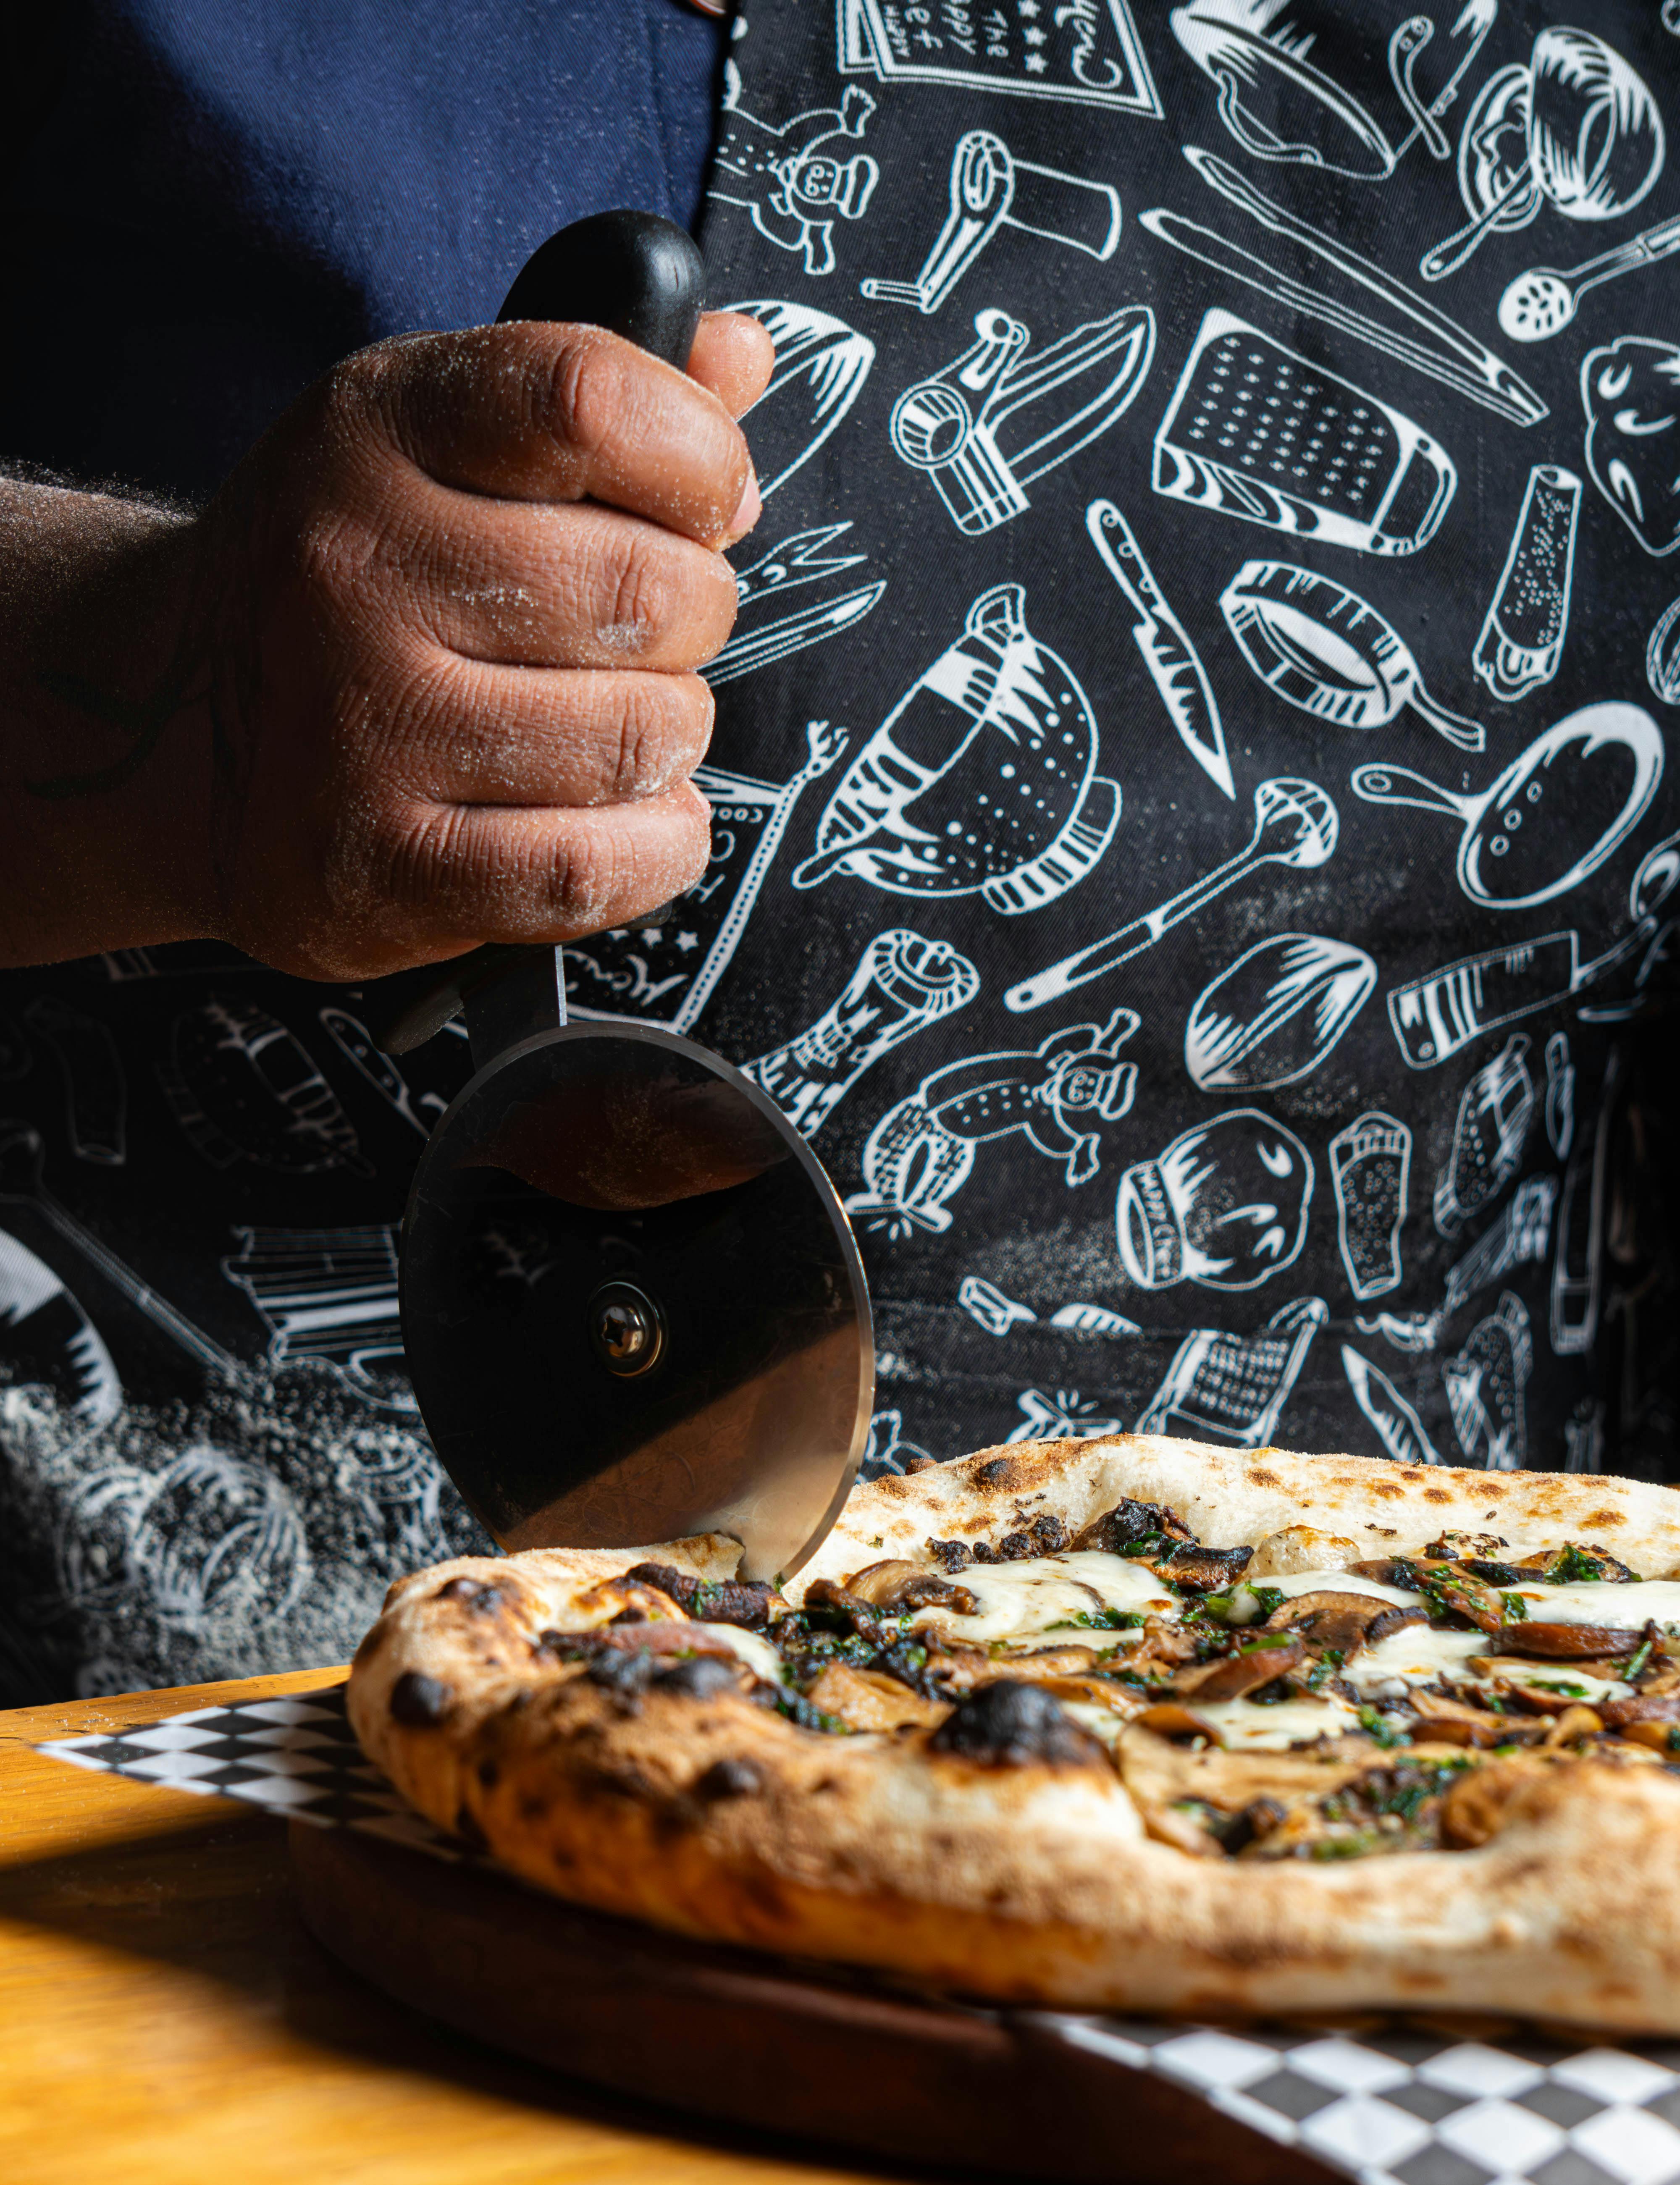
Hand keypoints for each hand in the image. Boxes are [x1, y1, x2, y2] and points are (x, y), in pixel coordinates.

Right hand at [0, 310, 772, 977]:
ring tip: (609, 726)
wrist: (173, 727)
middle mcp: (350, 573)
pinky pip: (596, 867)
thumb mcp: (441, 446)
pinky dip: (654, 847)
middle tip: (644, 639)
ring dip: (669, 738)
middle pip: (650, 594)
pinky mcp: (376, 870)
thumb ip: (603, 397)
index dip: (699, 459)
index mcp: (374, 431)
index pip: (591, 402)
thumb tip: (741, 354)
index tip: (705, 504)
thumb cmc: (360, 582)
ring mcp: (355, 729)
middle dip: (693, 621)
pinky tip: (619, 819)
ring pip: (641, 737)